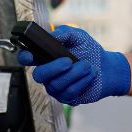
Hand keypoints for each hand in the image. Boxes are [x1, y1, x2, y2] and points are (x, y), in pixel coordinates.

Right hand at [16, 26, 130, 104]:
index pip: (27, 58)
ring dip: (75, 73)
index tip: (31, 56)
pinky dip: (82, 81)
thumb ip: (64, 33)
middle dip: (54, 68)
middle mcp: (47, 73)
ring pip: (57, 84)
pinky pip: (69, 92)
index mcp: (45, 56)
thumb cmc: (89, 51)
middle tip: (69, 60)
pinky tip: (90, 75)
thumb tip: (52, 35)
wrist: (106, 68)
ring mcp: (55, 87)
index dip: (24, 57)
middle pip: (38, 75)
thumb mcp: (78, 36)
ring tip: (87, 66)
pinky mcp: (67, 98)